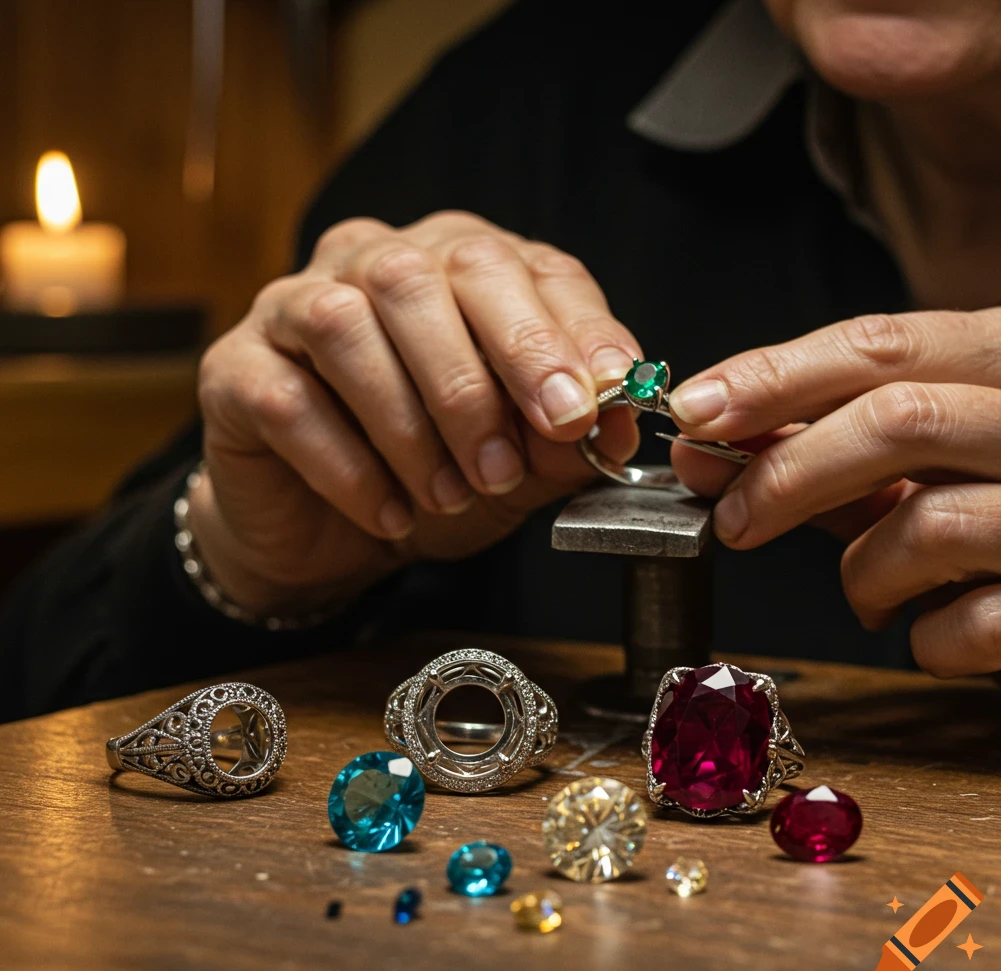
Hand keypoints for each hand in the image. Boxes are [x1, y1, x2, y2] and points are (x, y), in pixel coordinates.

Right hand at [193, 211, 640, 614]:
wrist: (329, 531)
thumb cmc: (429, 475)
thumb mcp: (515, 462)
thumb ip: (562, 440)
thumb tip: (618, 424)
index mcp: (453, 266)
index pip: (517, 267)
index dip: (563, 333)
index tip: (594, 404)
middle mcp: (369, 263)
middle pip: (420, 278)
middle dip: (480, 377)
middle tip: (511, 463)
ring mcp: (290, 307)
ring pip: (346, 326)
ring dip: (411, 425)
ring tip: (450, 495)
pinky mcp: (235, 369)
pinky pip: (288, 400)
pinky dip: (349, 466)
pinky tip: (390, 513)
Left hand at [667, 308, 1000, 677]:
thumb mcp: (937, 460)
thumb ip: (832, 449)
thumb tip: (708, 443)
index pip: (881, 345)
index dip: (773, 377)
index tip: (693, 411)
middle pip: (899, 421)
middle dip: (791, 473)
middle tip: (732, 519)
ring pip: (930, 523)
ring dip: (865, 573)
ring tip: (867, 594)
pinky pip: (975, 623)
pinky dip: (927, 640)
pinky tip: (931, 634)